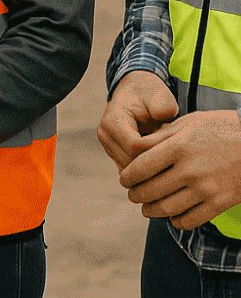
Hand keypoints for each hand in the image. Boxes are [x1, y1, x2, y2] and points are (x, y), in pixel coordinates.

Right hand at [97, 70, 178, 171]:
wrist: (136, 92)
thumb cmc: (149, 93)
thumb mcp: (160, 96)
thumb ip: (163, 108)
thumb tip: (163, 123)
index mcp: (112, 121)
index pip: (135, 147)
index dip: (158, 148)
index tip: (178, 144)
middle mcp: (106, 136)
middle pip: (133, 163)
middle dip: (158, 162)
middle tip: (180, 157)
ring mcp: (109, 147)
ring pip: (133, 172)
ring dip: (154, 169)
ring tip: (174, 160)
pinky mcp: (116, 156)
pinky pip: (134, 173)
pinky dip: (150, 171)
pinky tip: (166, 164)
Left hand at [119, 110, 240, 229]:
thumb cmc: (220, 128)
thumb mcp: (188, 123)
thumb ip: (162, 136)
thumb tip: (136, 147)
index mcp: (178, 147)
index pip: (142, 167)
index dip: (128, 176)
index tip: (124, 180)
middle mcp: (189, 170)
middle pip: (151, 190)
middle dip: (136, 195)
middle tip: (132, 195)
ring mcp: (205, 189)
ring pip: (168, 208)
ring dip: (152, 211)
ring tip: (146, 208)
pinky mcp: (220, 203)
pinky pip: (192, 219)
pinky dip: (177, 221)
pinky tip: (172, 216)